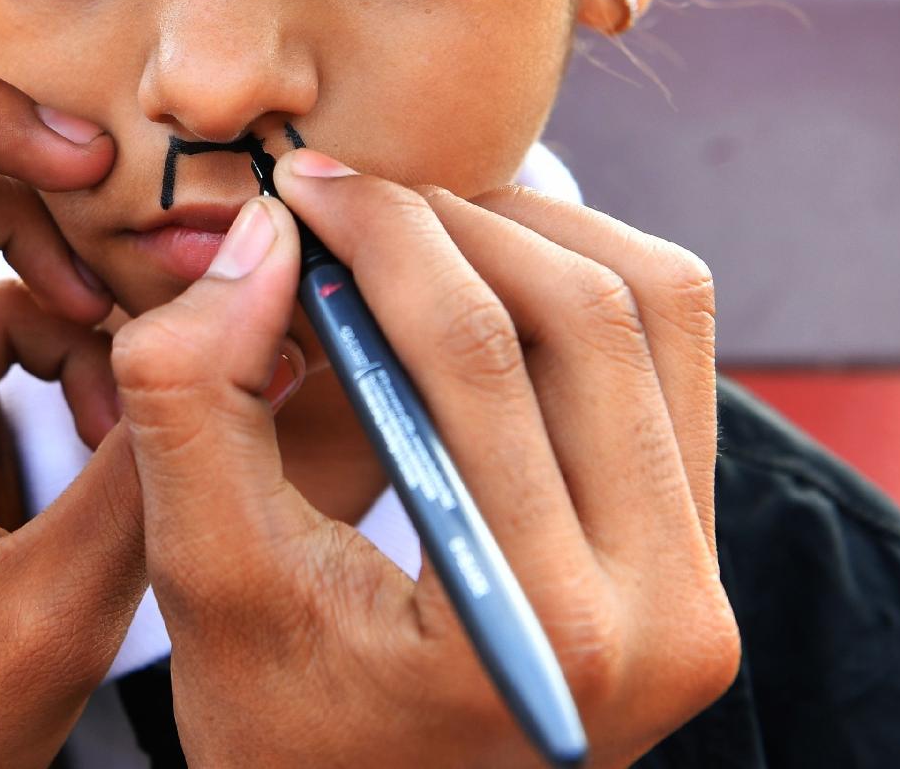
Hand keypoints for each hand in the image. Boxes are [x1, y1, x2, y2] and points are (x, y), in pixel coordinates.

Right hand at [110, 150, 738, 767]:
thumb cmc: (282, 731)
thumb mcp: (203, 583)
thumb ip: (196, 403)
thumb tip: (261, 235)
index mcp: (540, 630)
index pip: (477, 357)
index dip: (378, 235)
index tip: (298, 185)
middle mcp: (667, 611)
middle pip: (586, 309)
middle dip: (447, 218)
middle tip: (342, 198)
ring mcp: (704, 584)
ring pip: (654, 305)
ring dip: (527, 233)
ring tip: (407, 231)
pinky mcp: (703, 553)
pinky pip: (672, 352)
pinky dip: (579, 280)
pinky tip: (478, 285)